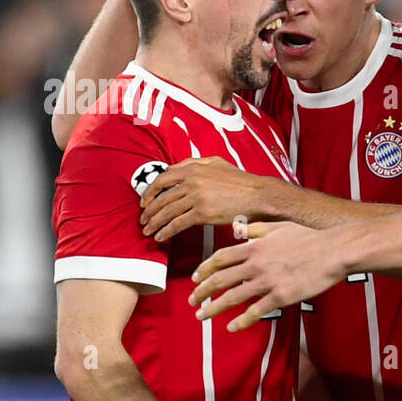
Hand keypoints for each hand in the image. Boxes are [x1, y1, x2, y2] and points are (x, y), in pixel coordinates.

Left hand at [139, 157, 271, 241]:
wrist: (258, 195)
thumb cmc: (241, 181)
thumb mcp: (217, 163)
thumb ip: (196, 163)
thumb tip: (177, 168)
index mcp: (193, 169)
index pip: (162, 179)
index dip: (150, 192)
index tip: (145, 202)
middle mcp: (192, 181)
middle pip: (162, 198)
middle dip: (149, 211)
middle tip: (143, 220)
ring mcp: (196, 197)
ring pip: (167, 212)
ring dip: (155, 223)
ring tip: (149, 231)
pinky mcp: (203, 213)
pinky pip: (178, 224)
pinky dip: (167, 231)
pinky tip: (162, 237)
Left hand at [189, 221, 343, 330]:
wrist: (332, 252)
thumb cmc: (309, 238)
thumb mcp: (279, 227)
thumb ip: (256, 229)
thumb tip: (238, 229)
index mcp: (255, 247)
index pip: (220, 259)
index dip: (204, 269)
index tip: (194, 279)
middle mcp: (256, 264)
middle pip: (220, 279)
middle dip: (202, 291)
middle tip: (192, 300)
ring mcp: (267, 281)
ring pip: (232, 297)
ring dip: (213, 308)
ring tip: (201, 316)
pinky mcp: (281, 296)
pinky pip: (255, 311)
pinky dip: (241, 321)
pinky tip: (231, 328)